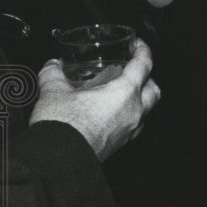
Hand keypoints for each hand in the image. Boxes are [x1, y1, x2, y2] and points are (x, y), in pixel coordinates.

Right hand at [29, 37, 159, 161]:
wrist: (58, 161)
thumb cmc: (62, 126)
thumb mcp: (54, 92)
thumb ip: (53, 74)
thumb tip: (52, 66)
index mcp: (124, 93)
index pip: (144, 65)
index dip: (144, 51)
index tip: (139, 45)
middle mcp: (133, 112)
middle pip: (154, 90)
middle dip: (148, 78)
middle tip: (134, 71)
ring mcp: (129, 131)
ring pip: (145, 111)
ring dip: (139, 100)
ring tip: (121, 93)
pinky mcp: (120, 145)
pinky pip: (132, 127)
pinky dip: (127, 117)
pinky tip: (110, 115)